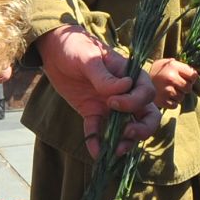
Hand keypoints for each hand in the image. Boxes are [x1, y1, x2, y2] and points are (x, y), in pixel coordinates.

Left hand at [35, 26, 160, 156]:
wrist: (53, 50)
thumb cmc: (76, 45)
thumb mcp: (89, 57)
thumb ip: (104, 75)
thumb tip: (124, 88)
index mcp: (130, 75)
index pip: (146, 94)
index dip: (134, 103)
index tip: (112, 102)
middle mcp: (124, 92)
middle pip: (146, 115)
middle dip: (142, 129)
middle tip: (128, 135)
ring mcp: (109, 105)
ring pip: (126, 128)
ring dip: (124, 142)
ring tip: (114, 152)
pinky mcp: (92, 112)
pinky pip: (98, 131)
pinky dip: (98, 143)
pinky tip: (95, 153)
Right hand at [149, 56, 197, 108]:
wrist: (136, 80)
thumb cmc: (155, 71)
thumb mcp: (166, 62)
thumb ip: (180, 66)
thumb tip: (193, 73)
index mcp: (173, 66)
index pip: (193, 75)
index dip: (191, 78)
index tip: (186, 78)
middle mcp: (171, 78)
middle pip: (189, 87)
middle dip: (184, 87)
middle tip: (176, 86)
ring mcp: (166, 90)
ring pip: (182, 97)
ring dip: (177, 95)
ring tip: (168, 91)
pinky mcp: (162, 101)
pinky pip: (175, 105)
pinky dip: (172, 103)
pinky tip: (166, 97)